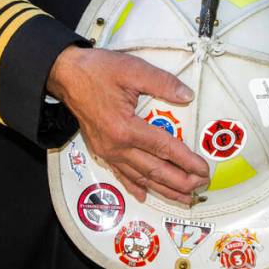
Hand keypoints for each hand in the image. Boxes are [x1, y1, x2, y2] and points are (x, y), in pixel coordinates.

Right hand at [47, 46, 208, 203]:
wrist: (65, 75)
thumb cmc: (97, 71)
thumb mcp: (133, 70)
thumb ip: (162, 83)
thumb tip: (186, 95)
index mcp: (125, 127)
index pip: (164, 149)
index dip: (187, 161)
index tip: (203, 170)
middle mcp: (116, 145)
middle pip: (154, 170)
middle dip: (180, 182)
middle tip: (200, 187)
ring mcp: (107, 151)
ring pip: (140, 177)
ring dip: (163, 189)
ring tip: (182, 198)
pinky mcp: (101, 150)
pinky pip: (121, 173)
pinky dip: (135, 186)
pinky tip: (144, 194)